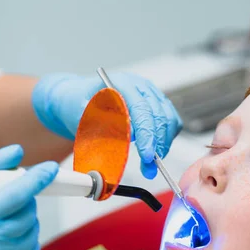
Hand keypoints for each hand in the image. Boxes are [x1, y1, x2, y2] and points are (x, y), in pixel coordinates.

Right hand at [0, 145, 58, 249]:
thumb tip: (18, 151)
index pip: (15, 195)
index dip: (36, 180)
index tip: (50, 169)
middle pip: (28, 211)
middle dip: (21, 205)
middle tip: (0, 211)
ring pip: (33, 229)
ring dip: (22, 225)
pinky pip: (33, 249)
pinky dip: (23, 244)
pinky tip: (1, 249)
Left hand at [32, 72, 182, 178]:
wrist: (77, 101)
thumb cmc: (77, 106)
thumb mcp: (82, 114)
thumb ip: (105, 121)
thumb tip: (131, 133)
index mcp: (121, 83)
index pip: (142, 108)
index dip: (147, 133)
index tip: (147, 154)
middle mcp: (140, 86)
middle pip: (160, 115)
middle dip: (157, 144)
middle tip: (149, 167)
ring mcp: (151, 95)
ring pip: (169, 119)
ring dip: (164, 144)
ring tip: (151, 165)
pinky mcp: (157, 105)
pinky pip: (171, 122)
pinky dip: (167, 139)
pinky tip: (156, 152)